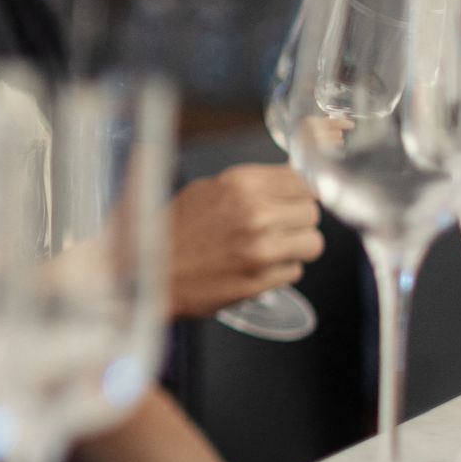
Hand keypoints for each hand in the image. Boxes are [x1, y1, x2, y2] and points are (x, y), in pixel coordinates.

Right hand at [166, 164, 323, 317]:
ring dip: (297, 248)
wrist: (148, 271)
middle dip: (299, 221)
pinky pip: (294, 272)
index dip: (298, 193)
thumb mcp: (206, 189)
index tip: (293, 201)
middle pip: (312, 211)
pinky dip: (281, 272)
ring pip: (312, 243)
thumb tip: (286, 181)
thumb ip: (249, 184)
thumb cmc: (173, 231)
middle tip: (280, 228)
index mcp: (241, 183)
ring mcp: (260, 248)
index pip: (301, 181)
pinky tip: (258, 268)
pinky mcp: (260, 280)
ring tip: (273, 250)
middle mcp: (255, 212)